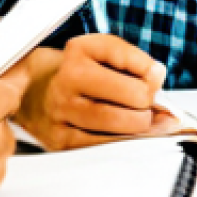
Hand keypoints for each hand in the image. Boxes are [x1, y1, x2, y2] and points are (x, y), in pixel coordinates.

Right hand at [16, 34, 176, 149]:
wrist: (35, 93)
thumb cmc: (80, 74)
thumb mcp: (104, 55)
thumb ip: (136, 64)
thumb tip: (160, 88)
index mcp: (81, 50)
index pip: (132, 59)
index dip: (151, 71)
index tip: (153, 76)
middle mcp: (68, 78)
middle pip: (133, 95)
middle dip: (148, 102)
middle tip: (144, 102)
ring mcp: (62, 110)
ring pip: (121, 124)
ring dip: (140, 125)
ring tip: (138, 119)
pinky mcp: (61, 140)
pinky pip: (105, 146)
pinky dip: (123, 142)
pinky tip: (126, 135)